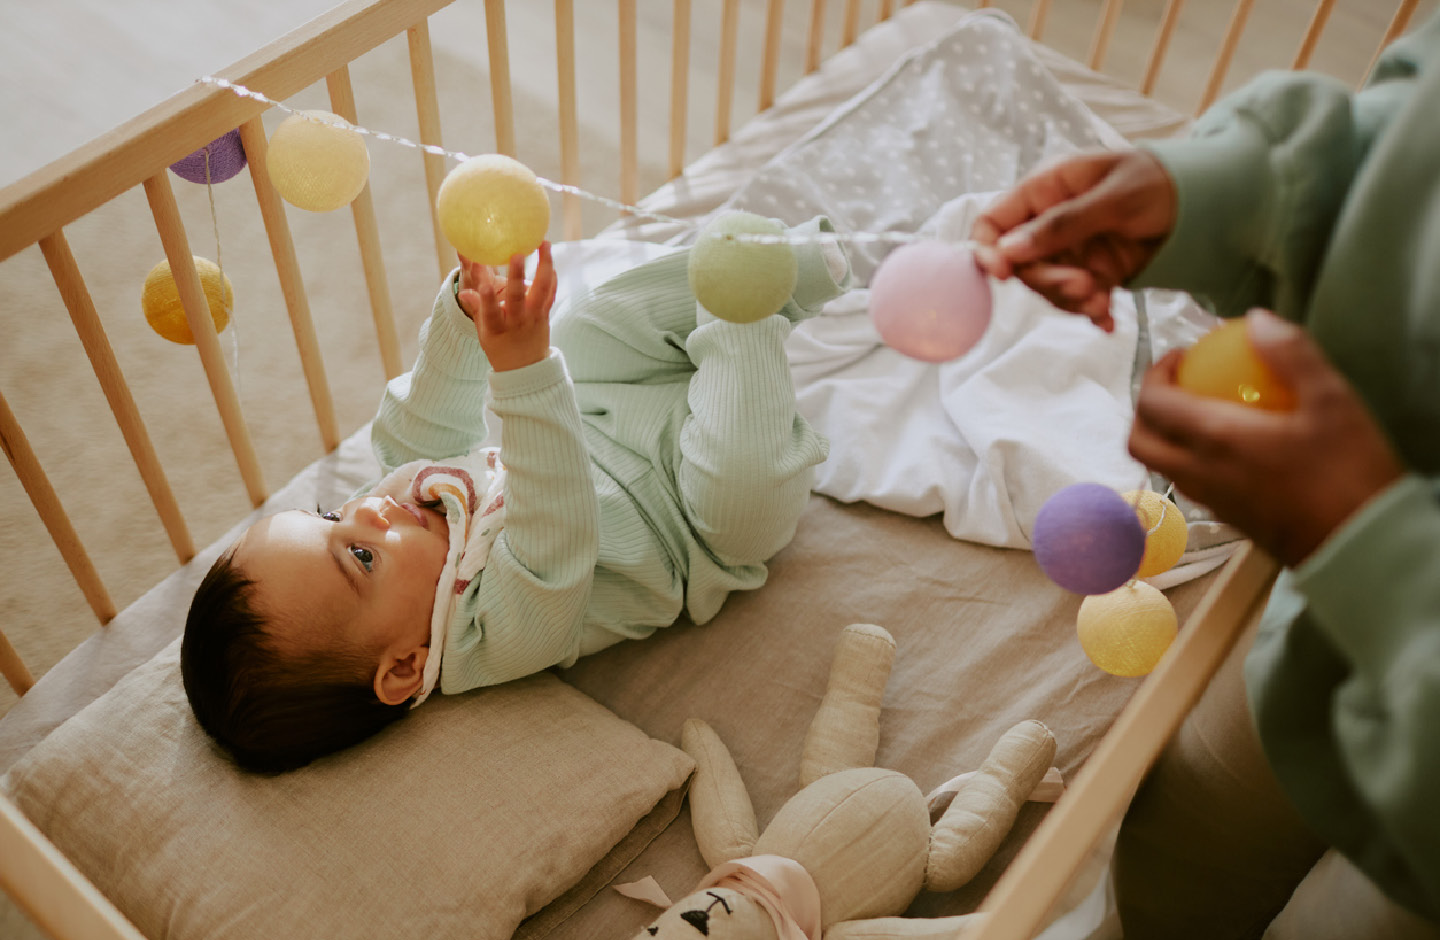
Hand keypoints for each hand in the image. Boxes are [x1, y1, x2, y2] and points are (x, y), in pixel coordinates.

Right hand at [456, 242, 556, 371]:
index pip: (489, 312)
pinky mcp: (545, 314)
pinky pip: (551, 293)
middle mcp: (517, 322)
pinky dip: (551, 276)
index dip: (486, 297)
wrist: (526, 369)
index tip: (482, 282)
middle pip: (517, 298)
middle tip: (517, 254)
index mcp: (497, 329)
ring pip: (541, 291)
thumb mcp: (483, 333)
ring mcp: (534, 318)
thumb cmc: (500, 347)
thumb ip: (477, 309)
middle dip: (517, 275)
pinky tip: (550, 258)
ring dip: (544, 266)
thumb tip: (464, 291)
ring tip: (544, 243)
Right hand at [970, 150, 1176, 330]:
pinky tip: (1107, 319)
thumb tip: (1009, 250)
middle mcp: (1049, 223)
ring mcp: (1071, 250)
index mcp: (1045, 190)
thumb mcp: (1114, 197)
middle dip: (1047, 281)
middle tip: (1082, 287)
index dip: (988, 250)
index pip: (994, 222)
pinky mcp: (1093, 272)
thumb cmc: (1159, 180)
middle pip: (1021, 264)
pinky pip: (1077, 299)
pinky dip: (1090, 311)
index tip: (1004, 275)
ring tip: (1101, 300)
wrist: (1206, 201)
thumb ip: (1062, 223)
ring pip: (1047, 287)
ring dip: (1070, 300)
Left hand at [1128, 310, 1404, 566]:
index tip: (1181, 355)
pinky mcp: (1226, 518)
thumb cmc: (1348, 472)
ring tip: (1201, 408)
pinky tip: (1230, 443)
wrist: (1360, 546)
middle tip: (1178, 383)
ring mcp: (1208, 500)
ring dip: (1164, 434)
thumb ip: (1291, 354)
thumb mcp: (1331, 400)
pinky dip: (1189, 457)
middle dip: (1145, 408)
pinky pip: (1188, 482)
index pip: (1153, 404)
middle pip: (1139, 440)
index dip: (1155, 373)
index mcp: (1214, 440)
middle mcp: (1198, 473)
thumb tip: (1256, 320)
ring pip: (1160, 465)